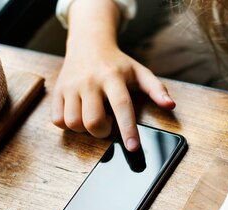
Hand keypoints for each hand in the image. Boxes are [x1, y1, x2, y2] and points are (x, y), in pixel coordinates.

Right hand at [51, 0, 174, 151]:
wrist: (88, 44)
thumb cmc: (117, 64)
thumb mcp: (139, 72)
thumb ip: (156, 89)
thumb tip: (170, 105)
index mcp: (113, 77)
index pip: (121, 106)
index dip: (128, 129)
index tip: (133, 148)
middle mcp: (89, 81)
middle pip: (93, 121)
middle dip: (103, 132)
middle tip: (109, 123)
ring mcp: (70, 86)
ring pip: (73, 123)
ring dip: (85, 129)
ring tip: (95, 117)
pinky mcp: (57, 91)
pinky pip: (58, 120)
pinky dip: (68, 125)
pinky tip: (79, 115)